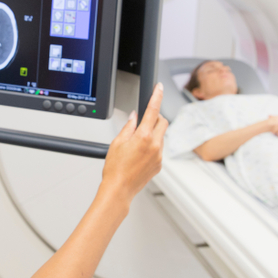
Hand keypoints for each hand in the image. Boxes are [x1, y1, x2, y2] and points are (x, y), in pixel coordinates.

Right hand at [101, 84, 167, 199]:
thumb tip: (134, 116)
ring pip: (161, 136)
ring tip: (136, 144)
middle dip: (156, 118)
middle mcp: (155, 145)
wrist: (119, 189)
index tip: (159, 88)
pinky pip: (159, 149)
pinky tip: (139, 154)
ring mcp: (159, 155)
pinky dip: (152, 146)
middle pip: (163, 122)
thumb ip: (128, 126)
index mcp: (143, 137)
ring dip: (153, 133)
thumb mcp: (117, 142)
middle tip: (143, 121)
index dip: (157, 96)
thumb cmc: (115, 169)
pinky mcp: (159, 164)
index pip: (153, 110)